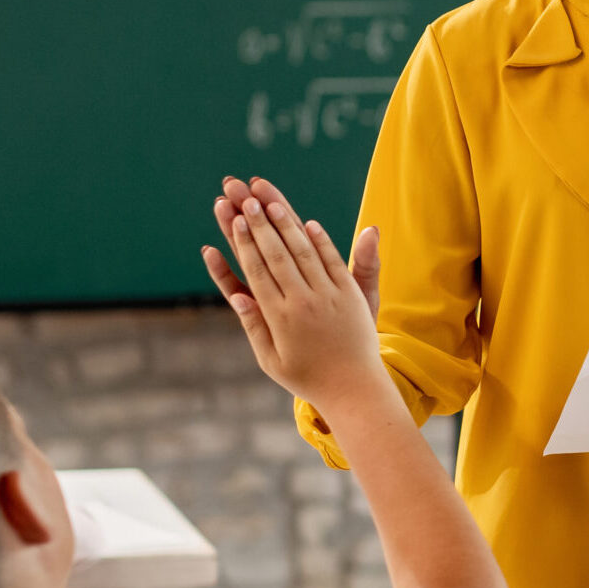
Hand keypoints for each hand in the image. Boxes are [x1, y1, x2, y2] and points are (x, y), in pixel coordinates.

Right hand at [202, 194, 381, 408]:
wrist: (354, 389)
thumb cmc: (307, 377)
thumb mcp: (271, 359)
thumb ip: (255, 325)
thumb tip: (236, 295)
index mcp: (280, 318)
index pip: (257, 270)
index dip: (244, 242)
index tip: (234, 218)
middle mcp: (304, 302)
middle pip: (277, 254)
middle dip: (259, 223)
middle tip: (245, 198)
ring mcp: (329, 295)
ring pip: (304, 252)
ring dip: (286, 224)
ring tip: (270, 201)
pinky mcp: (350, 294)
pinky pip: (334, 261)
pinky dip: (320, 241)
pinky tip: (307, 223)